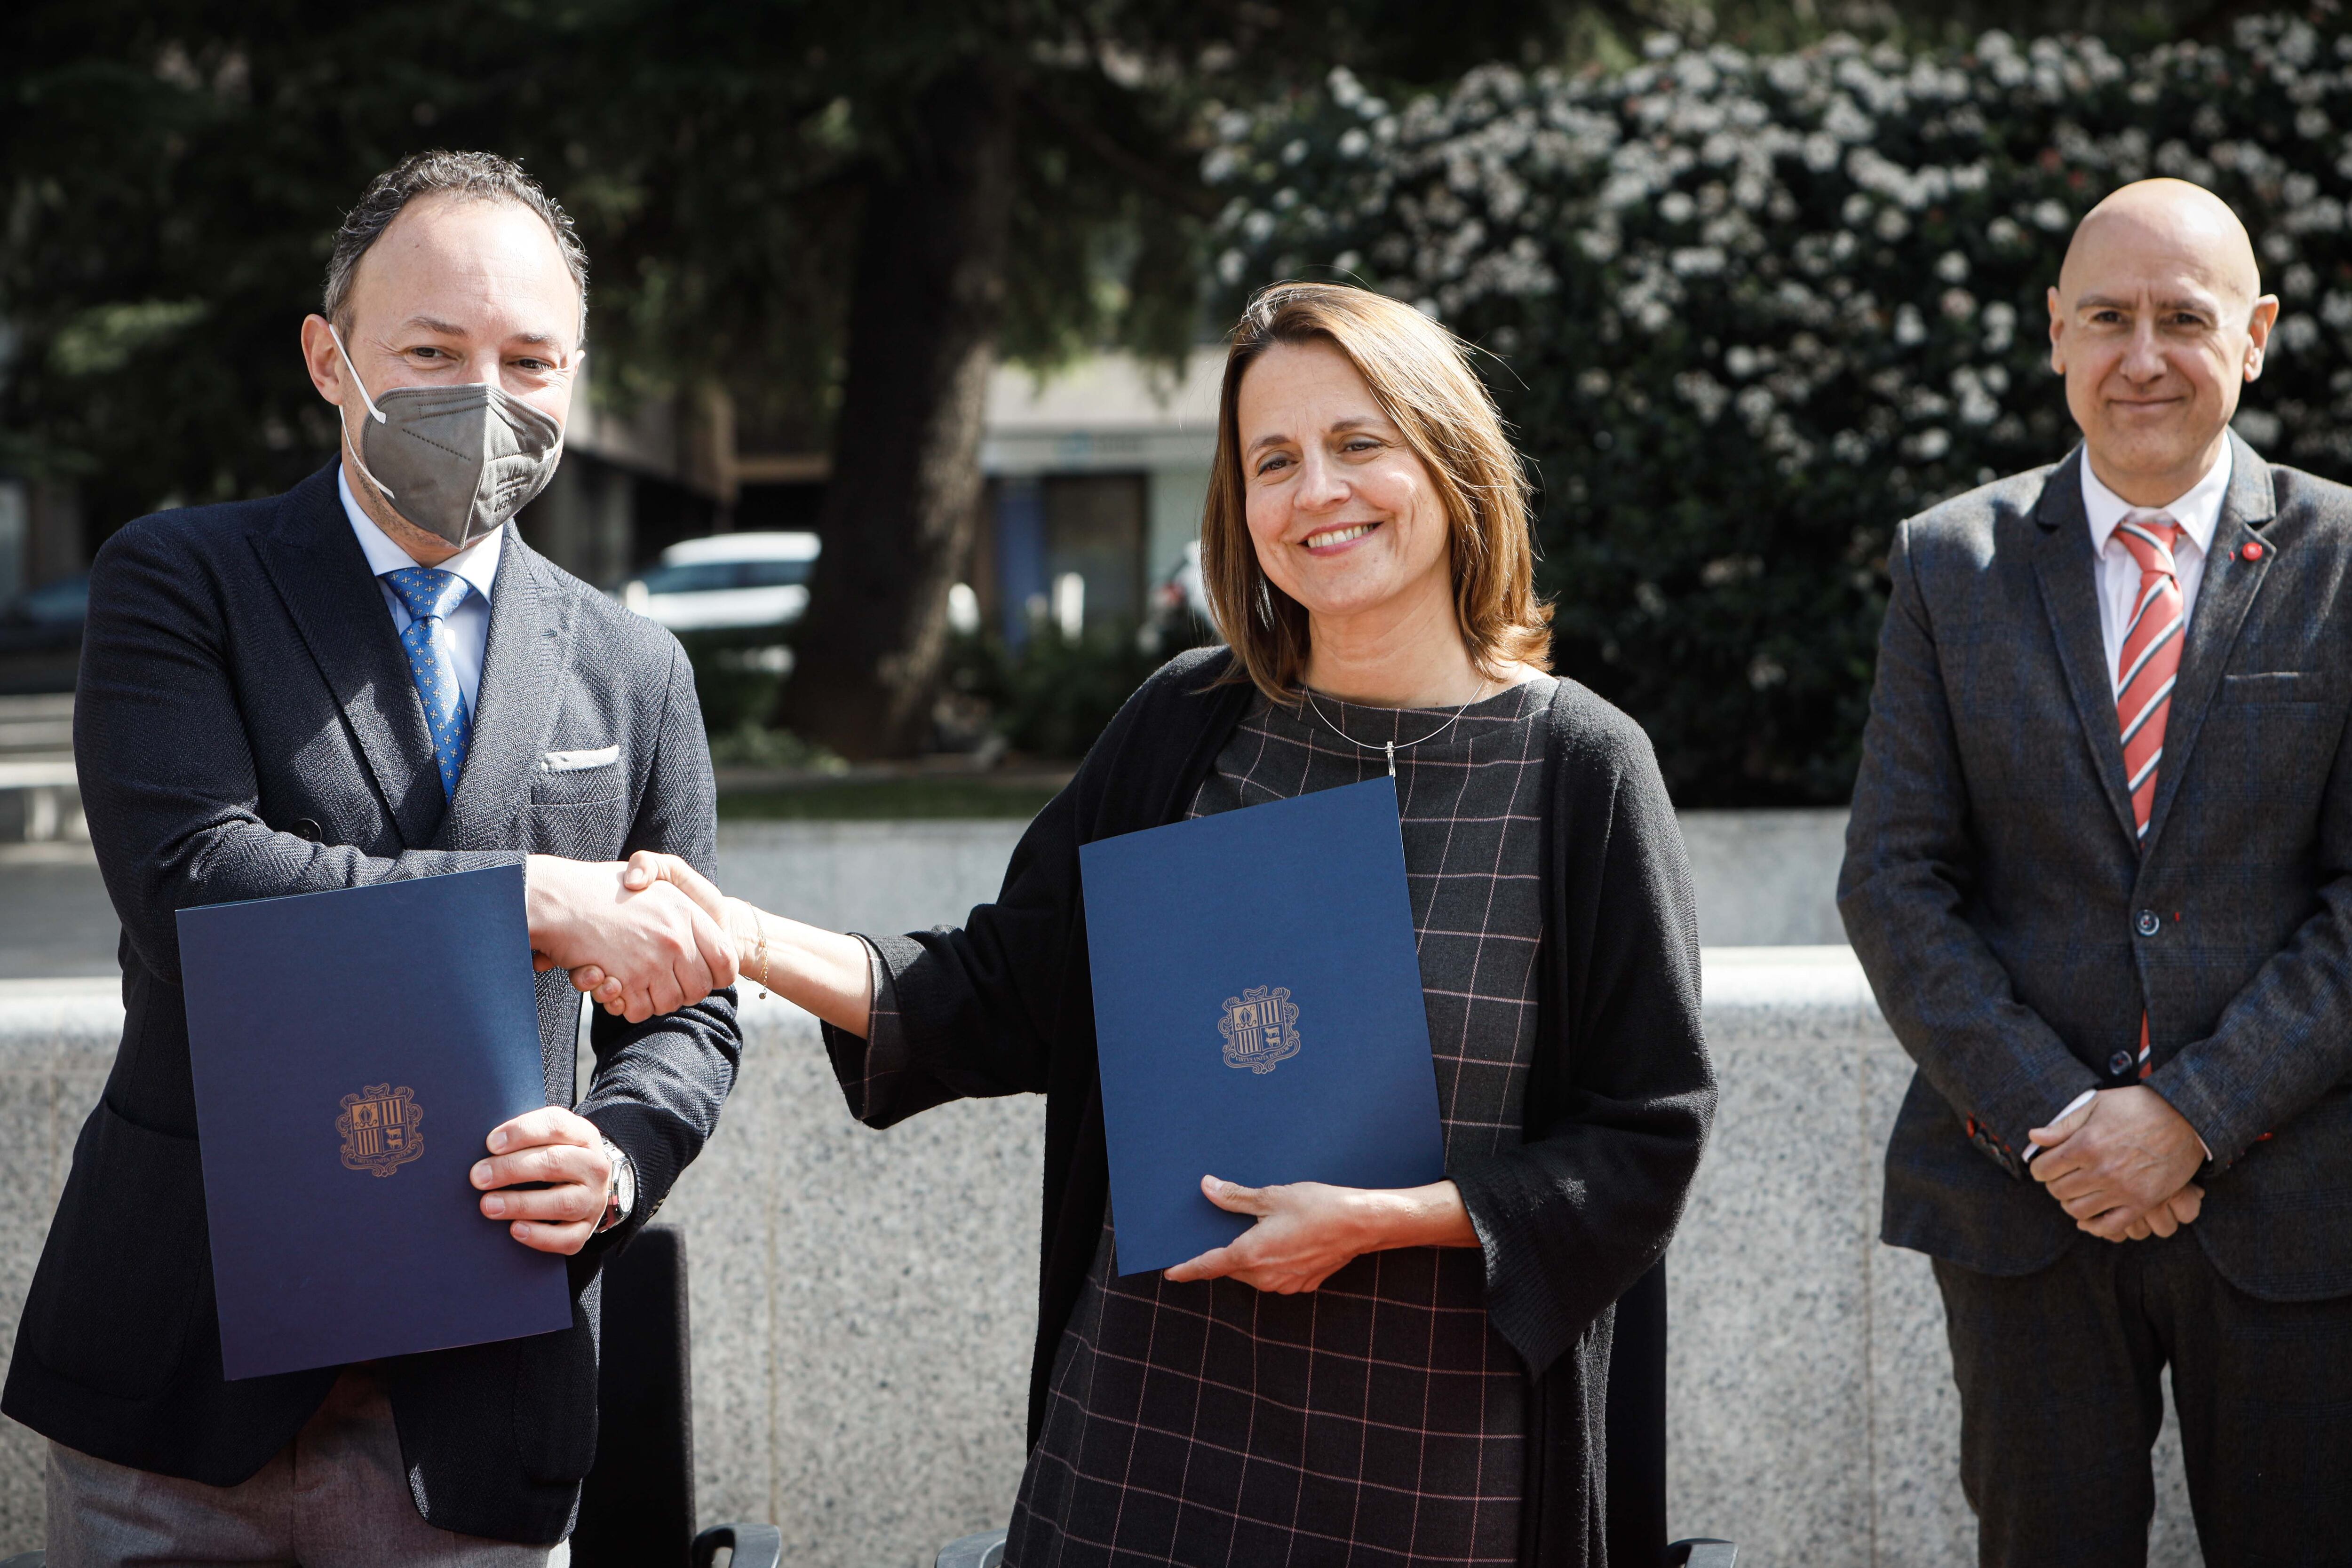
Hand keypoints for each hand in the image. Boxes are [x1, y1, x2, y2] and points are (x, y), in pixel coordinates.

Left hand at [471, 1106, 612, 1255]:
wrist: (586, 1185)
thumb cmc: (554, 1157)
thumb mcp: (548, 1136)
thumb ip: (524, 1135)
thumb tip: (489, 1145)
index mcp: (583, 1135)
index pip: (556, 1126)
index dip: (522, 1132)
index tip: (491, 1144)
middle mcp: (594, 1167)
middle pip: (556, 1162)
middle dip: (512, 1169)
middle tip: (479, 1177)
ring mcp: (593, 1200)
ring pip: (562, 1203)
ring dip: (521, 1204)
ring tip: (489, 1205)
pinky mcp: (586, 1229)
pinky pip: (567, 1238)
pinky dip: (540, 1236)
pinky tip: (515, 1230)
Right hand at [524, 854, 735, 1022]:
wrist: (560, 898)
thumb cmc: (603, 888)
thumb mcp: (654, 883)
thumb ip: (684, 913)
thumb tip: (709, 944)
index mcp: (687, 913)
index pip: (725, 960)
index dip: (718, 976)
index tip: (703, 977)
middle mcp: (676, 938)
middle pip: (699, 989)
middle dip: (683, 993)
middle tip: (661, 983)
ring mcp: (653, 961)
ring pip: (670, 1004)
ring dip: (654, 1001)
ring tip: (636, 983)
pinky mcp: (627, 980)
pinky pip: (640, 1011)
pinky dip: (629, 1007)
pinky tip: (618, 989)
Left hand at [1161, 1175, 1476, 1293]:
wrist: (1362, 1225)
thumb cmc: (1318, 1207)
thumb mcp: (1272, 1196)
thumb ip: (1235, 1197)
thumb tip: (1207, 1187)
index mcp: (1251, 1255)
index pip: (1208, 1266)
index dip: (1186, 1270)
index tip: (1170, 1273)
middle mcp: (1264, 1277)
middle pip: (1230, 1268)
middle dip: (1223, 1253)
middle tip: (1220, 1229)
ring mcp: (1284, 1284)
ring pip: (1253, 1272)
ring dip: (1249, 1256)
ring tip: (1256, 1230)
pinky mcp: (1302, 1284)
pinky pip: (1275, 1275)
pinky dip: (1271, 1261)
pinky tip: (1283, 1239)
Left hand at [2029, 1086, 2207, 1241]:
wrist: (2186, 1118)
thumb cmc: (2139, 1106)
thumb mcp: (2097, 1104)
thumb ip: (2063, 1125)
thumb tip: (2034, 1137)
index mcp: (2085, 1145)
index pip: (2043, 1170)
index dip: (2040, 1168)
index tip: (2045, 1166)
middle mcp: (2101, 1171)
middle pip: (2058, 1191)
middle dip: (2054, 1184)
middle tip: (2061, 1178)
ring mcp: (2122, 1190)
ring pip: (2078, 1211)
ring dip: (2071, 1203)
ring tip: (2076, 1193)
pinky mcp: (2143, 1202)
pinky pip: (2110, 1226)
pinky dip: (2094, 1225)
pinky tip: (2090, 1217)